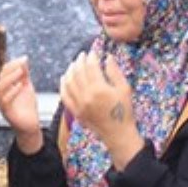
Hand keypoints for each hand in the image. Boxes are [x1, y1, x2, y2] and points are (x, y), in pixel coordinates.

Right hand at [0, 56, 42, 153]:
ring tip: (20, 73)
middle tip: (22, 65)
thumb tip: (24, 59)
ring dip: (10, 79)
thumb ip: (24, 74)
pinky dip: (12, 92)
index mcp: (4, 87)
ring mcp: (2, 103)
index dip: (13, 64)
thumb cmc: (27, 106)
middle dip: (11, 69)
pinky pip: (4, 101)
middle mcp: (0, 95)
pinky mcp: (6, 112)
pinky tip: (20, 86)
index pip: (3, 72)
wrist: (30, 125)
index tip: (24, 58)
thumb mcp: (26, 86)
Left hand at [60, 53, 142, 168]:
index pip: (91, 67)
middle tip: (83, 55)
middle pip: (78, 72)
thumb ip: (115, 72)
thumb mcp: (124, 89)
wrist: (118, 134)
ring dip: (70, 70)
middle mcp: (86, 96)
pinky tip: (65, 78)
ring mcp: (79, 105)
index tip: (93, 52)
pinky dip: (63, 85)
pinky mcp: (76, 112)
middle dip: (80, 61)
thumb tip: (108, 58)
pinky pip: (65, 96)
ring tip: (74, 64)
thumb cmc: (124, 111)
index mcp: (99, 89)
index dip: (91, 57)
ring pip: (69, 82)